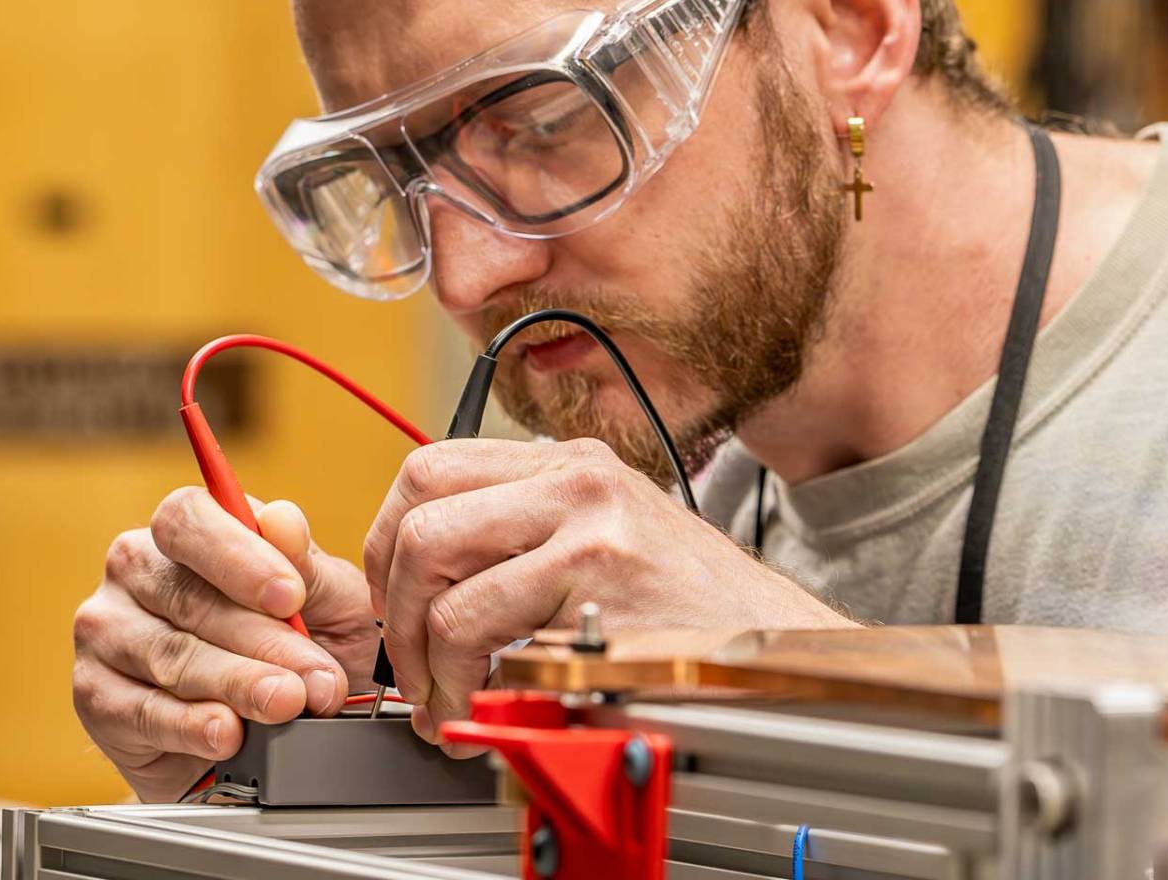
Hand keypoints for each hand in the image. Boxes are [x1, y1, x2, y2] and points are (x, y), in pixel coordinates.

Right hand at [72, 489, 377, 800]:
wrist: (278, 732)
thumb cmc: (305, 644)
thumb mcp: (326, 600)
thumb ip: (307, 564)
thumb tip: (285, 522)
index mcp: (188, 530)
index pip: (189, 519)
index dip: (238, 556)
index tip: (290, 597)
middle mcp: (135, 570)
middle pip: (188, 597)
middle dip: (262, 641)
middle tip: (313, 678)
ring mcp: (106, 633)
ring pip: (170, 656)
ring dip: (236, 685)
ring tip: (286, 704)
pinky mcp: (96, 696)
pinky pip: (141, 712)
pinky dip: (191, 726)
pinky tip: (227, 734)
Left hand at [364, 438, 851, 745]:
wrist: (777, 647)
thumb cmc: (693, 618)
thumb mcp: (607, 548)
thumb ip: (530, 541)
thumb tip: (428, 579)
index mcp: (573, 462)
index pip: (432, 466)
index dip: (390, 540)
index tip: (398, 602)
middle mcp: (577, 472)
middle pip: (419, 495)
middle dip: (391, 591)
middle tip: (407, 659)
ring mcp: (586, 512)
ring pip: (432, 551)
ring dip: (416, 644)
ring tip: (441, 696)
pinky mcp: (595, 565)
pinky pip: (474, 617)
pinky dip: (454, 675)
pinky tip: (478, 705)